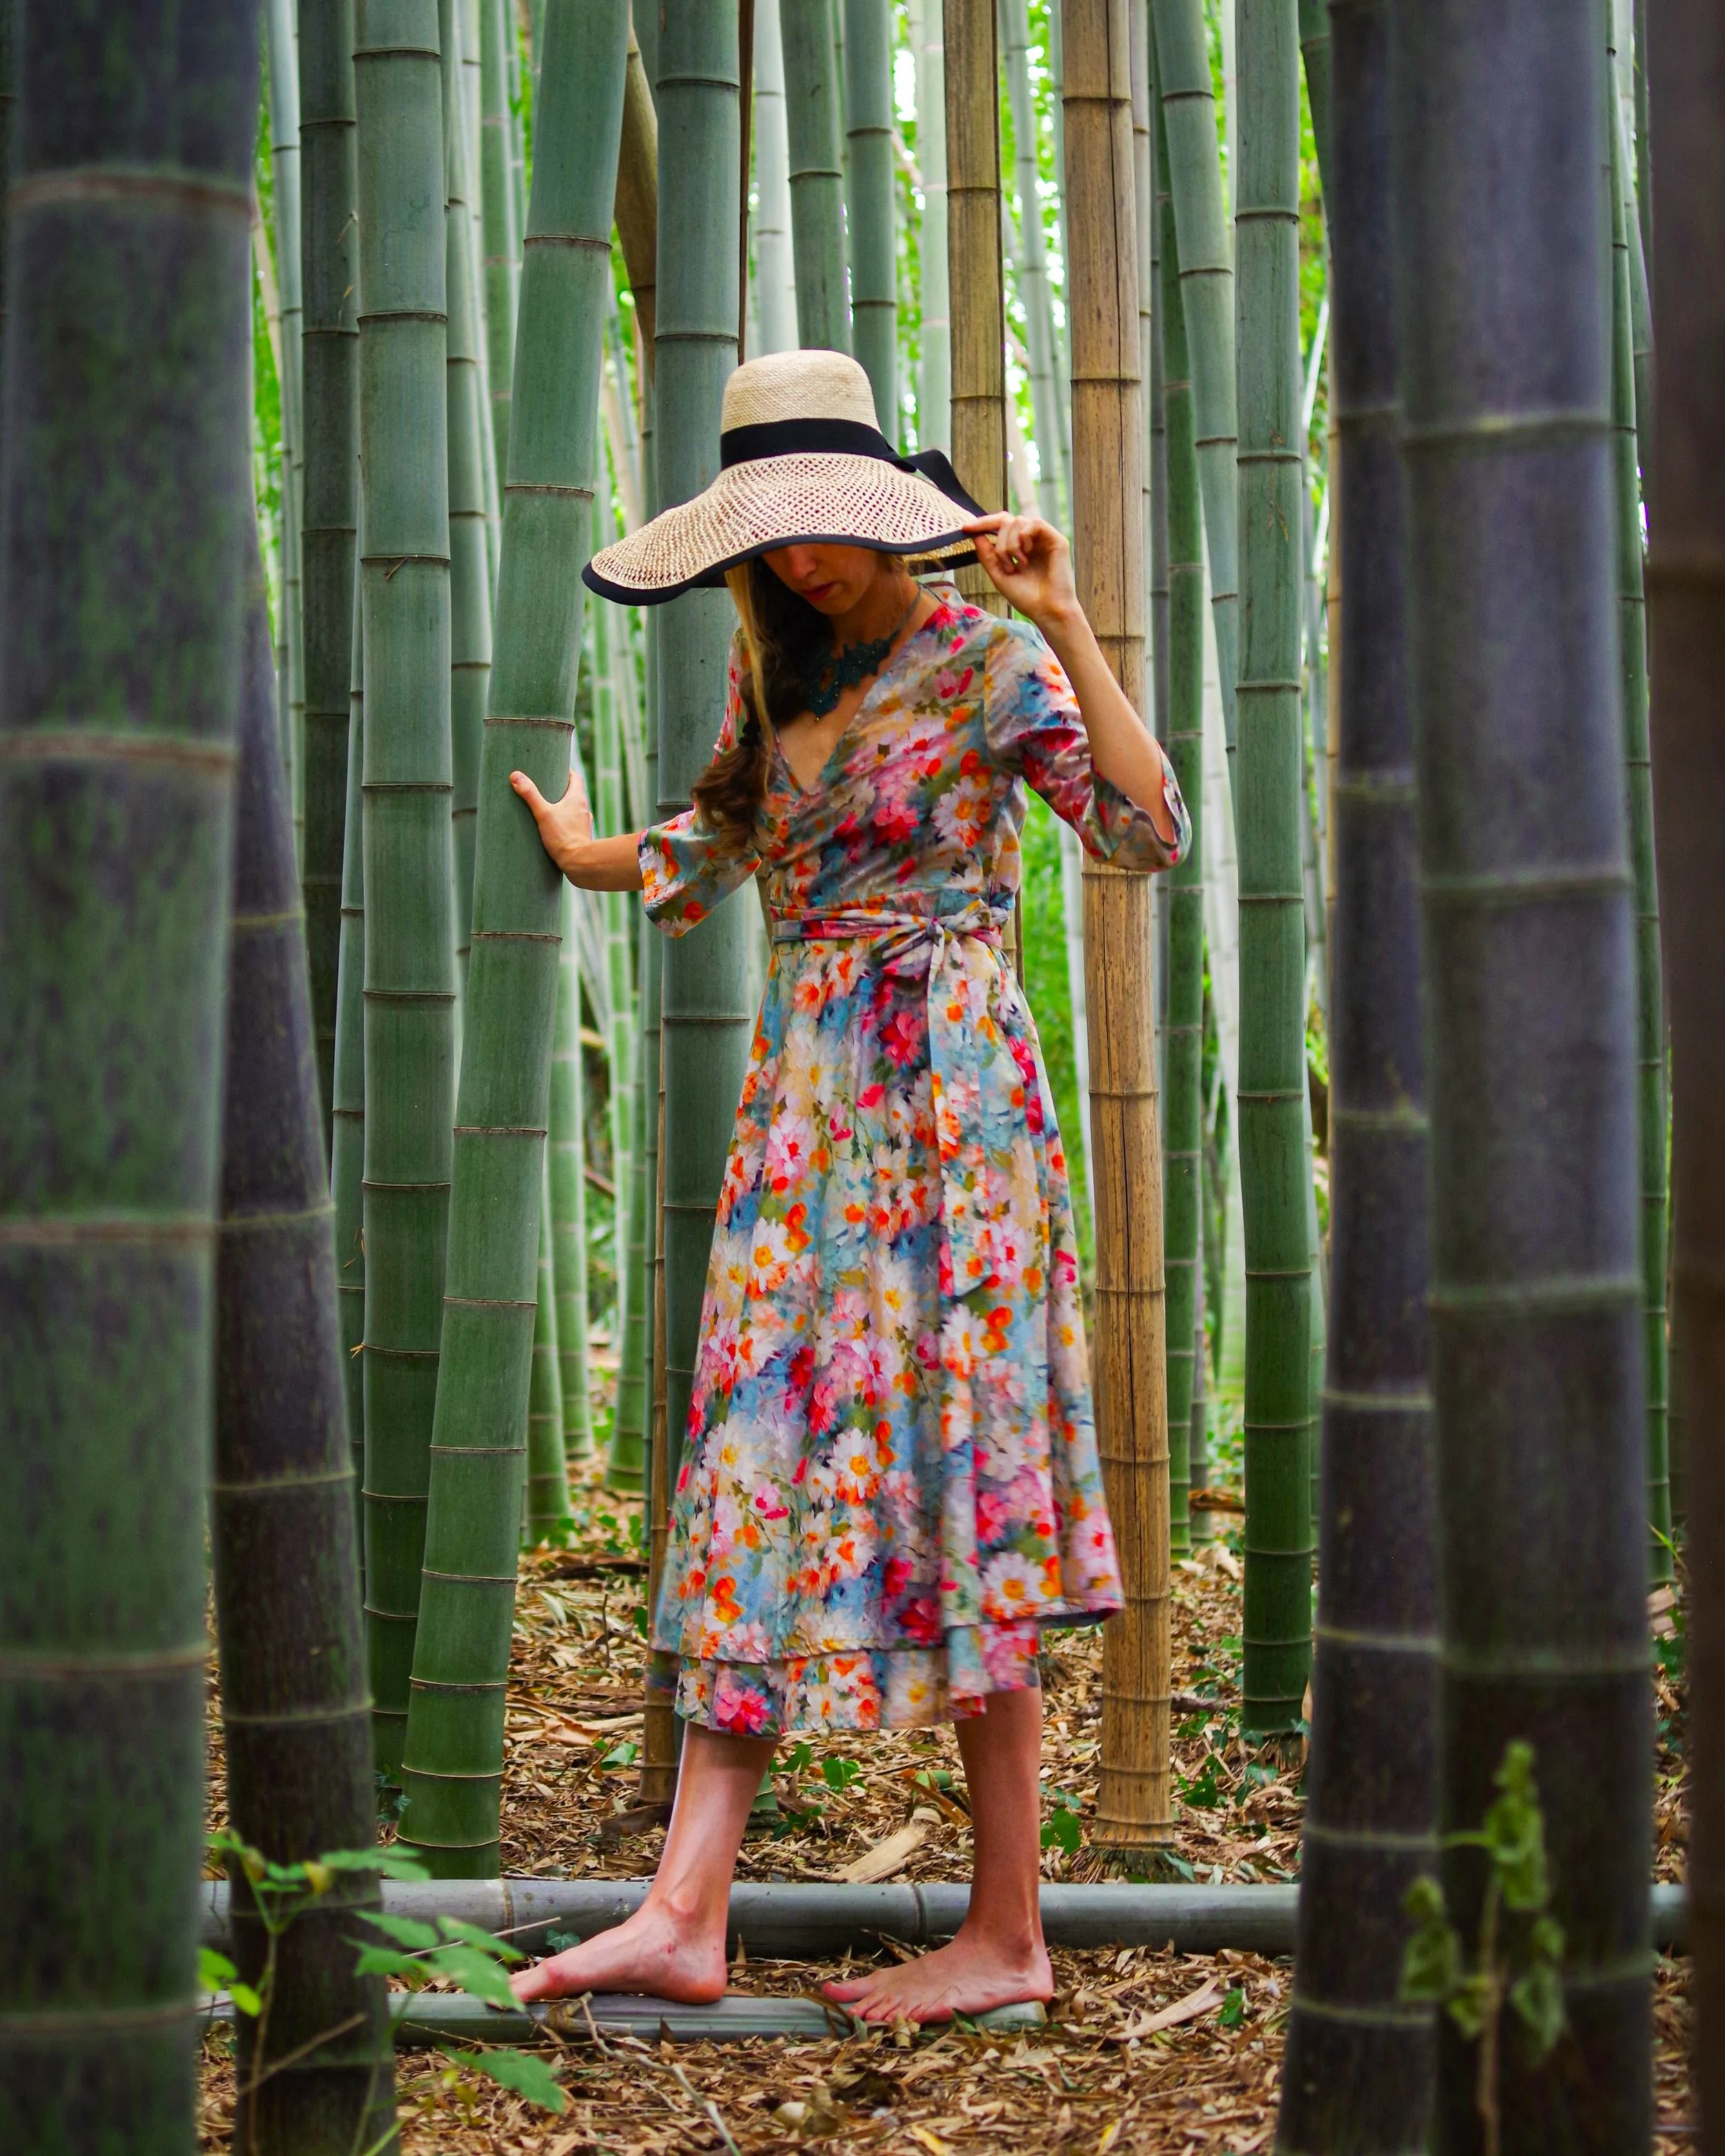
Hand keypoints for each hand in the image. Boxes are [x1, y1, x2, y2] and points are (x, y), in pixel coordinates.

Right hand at [510, 763, 592, 875]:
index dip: (567, 772)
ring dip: (564, 807)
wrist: (579, 862)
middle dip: (561, 790)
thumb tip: (516, 775)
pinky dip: (565, 822)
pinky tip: (555, 828)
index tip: (556, 768)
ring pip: (574, 810)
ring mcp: (584, 824)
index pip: (576, 778)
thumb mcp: (543, 813)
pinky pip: (573, 824)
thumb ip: (530, 794)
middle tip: (547, 788)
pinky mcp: (581, 837)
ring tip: (549, 807)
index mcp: (577, 799)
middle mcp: (584, 809)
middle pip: (574, 793)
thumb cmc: (562, 837)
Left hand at [963, 512, 1080, 630]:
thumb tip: (975, 534)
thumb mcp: (999, 576)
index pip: (1000, 525)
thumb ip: (987, 555)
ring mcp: (1044, 539)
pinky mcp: (1056, 539)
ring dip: (1011, 543)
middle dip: (999, 542)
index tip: (965, 528)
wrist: (1047, 611)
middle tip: (1006, 564)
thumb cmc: (1026, 598)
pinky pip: (1035, 523)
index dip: (983, 523)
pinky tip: (1027, 555)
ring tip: (1018, 564)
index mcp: (1019, 547)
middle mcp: (1031, 540)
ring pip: (1018, 521)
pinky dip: (1024, 536)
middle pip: (1006, 521)